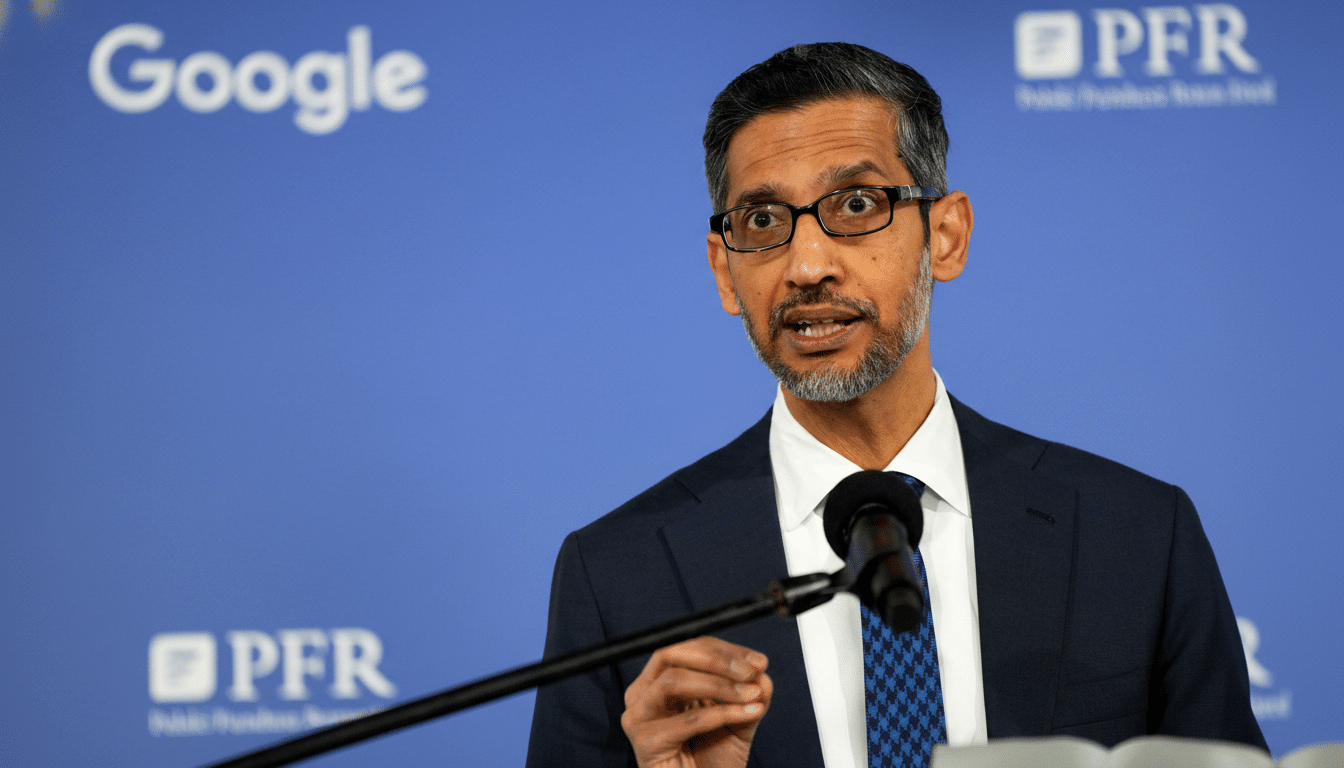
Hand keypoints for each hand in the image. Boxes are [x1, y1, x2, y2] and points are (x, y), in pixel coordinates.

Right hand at [620, 636, 772, 767]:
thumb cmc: (713, 760)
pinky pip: (688, 720)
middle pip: (671, 655)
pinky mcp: (644, 741)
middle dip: (717, 660)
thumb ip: (750, 695)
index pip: (688, 649)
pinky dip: (722, 713)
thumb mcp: (739, 720)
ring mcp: (639, 716)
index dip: (724, 650)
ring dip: (718, 684)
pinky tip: (747, 714)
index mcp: (661, 681)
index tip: (759, 661)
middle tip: (751, 671)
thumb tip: (762, 672)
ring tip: (751, 695)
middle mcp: (643, 693)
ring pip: (673, 681)